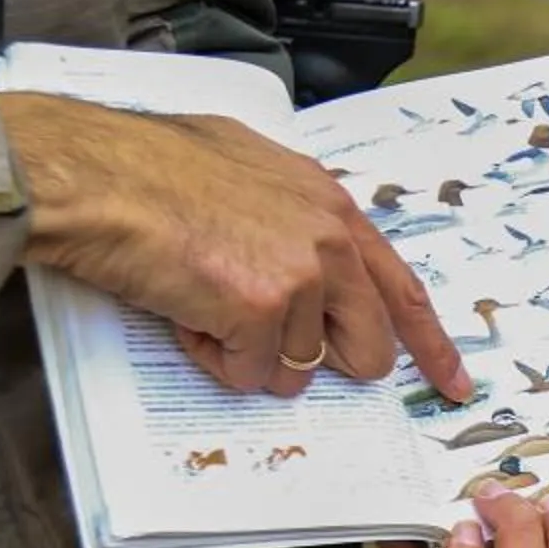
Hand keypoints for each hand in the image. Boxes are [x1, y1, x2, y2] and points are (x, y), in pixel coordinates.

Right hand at [0, 93, 472, 401]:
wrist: (95, 175)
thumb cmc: (148, 167)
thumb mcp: (246, 171)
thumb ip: (290, 218)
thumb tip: (301, 266)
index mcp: (329, 205)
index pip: (401, 287)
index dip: (430, 343)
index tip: (453, 380)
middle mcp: (328, 238)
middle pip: (365, 345)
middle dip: (322, 362)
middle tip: (267, 346)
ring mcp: (301, 275)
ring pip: (294, 368)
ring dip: (243, 351)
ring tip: (198, 299)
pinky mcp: (263, 310)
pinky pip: (249, 374)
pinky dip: (211, 357)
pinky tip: (184, 311)